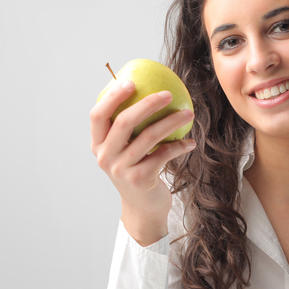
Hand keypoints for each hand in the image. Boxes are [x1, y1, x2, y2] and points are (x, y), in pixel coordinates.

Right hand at [90, 81, 194, 244]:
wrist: (142, 207)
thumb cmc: (138, 170)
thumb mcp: (126, 150)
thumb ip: (129, 127)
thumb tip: (148, 89)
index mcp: (98, 144)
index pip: (98, 115)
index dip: (112, 96)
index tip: (131, 81)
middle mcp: (105, 156)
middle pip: (124, 121)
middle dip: (148, 103)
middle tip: (168, 93)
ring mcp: (121, 169)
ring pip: (148, 136)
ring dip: (171, 122)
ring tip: (188, 113)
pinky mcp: (140, 179)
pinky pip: (163, 154)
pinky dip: (179, 146)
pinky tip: (190, 142)